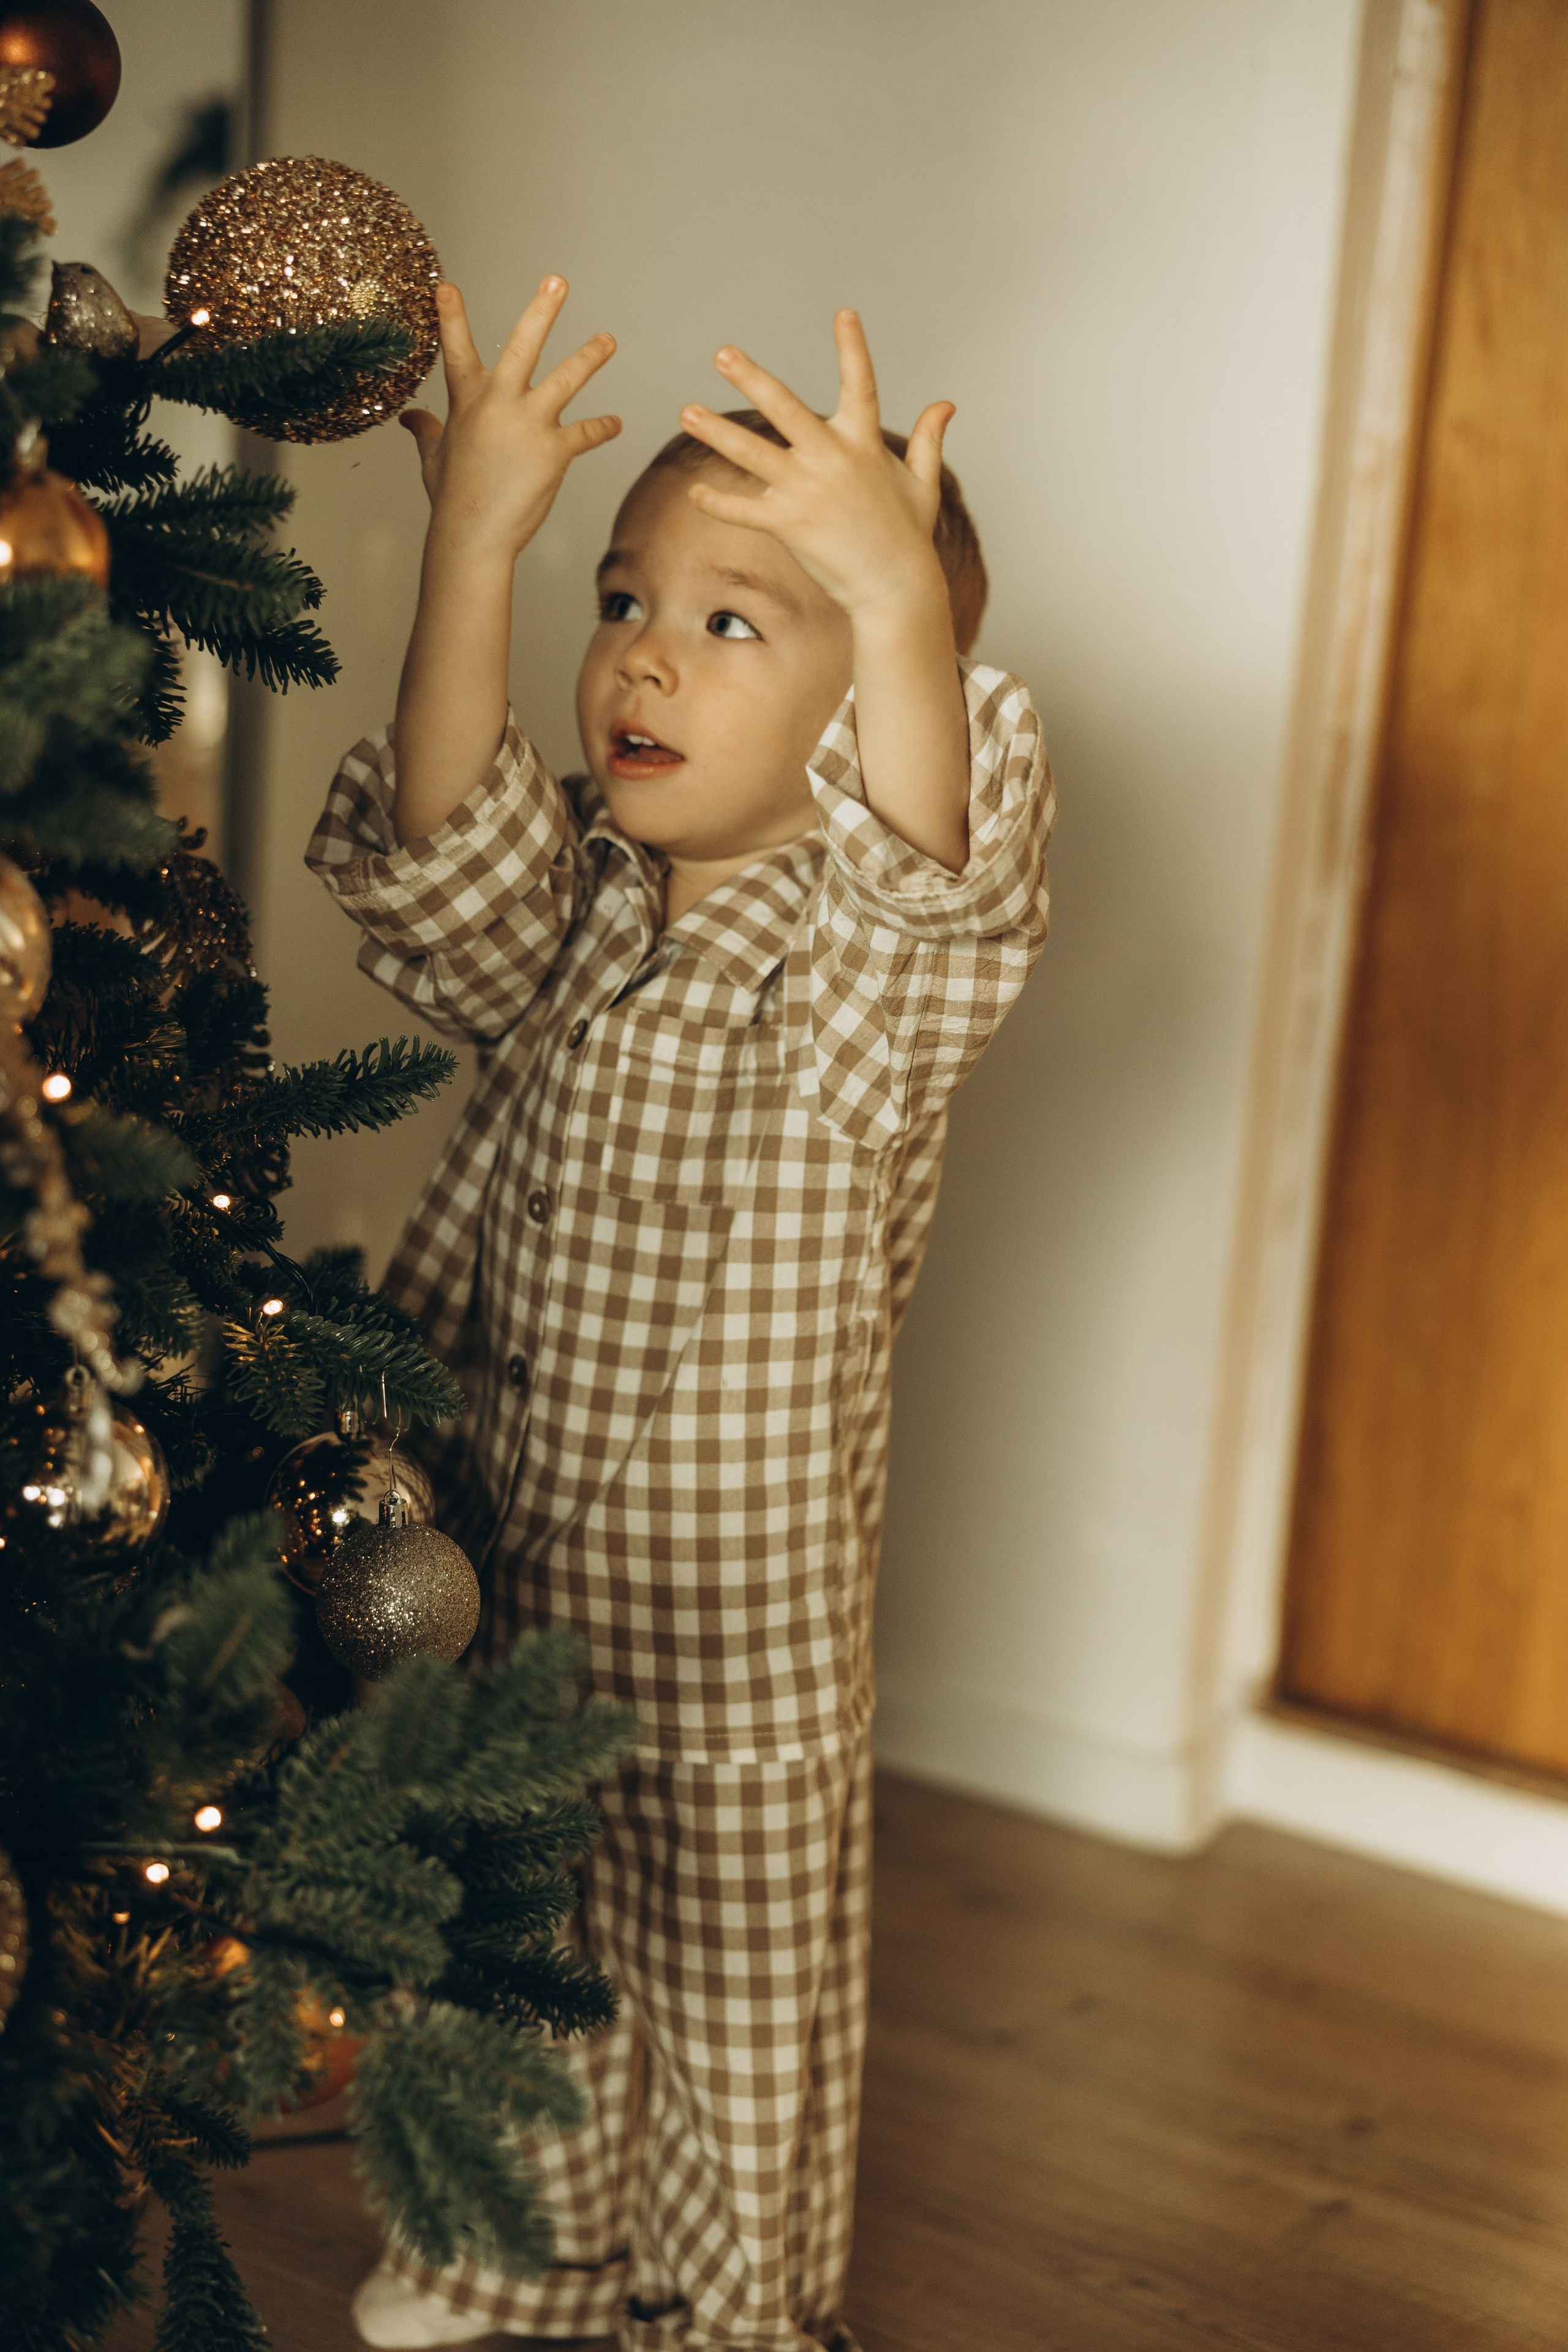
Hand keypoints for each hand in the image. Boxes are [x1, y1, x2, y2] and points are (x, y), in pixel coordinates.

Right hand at [400, 278, 620, 557]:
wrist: (473, 534)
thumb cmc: (451, 498)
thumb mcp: (433, 457)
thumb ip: (426, 430)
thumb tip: (410, 418)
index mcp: (468, 400)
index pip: (456, 348)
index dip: (450, 315)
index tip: (446, 285)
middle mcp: (499, 403)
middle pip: (523, 345)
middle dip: (541, 310)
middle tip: (557, 280)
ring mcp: (529, 423)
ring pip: (566, 379)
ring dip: (590, 357)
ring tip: (607, 339)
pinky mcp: (555, 450)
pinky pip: (586, 432)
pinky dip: (602, 429)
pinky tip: (615, 424)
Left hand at [677, 311, 953, 626]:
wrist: (897, 589)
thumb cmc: (909, 536)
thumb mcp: (923, 483)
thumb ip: (930, 440)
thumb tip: (946, 404)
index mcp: (864, 443)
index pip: (861, 384)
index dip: (853, 348)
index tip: (844, 313)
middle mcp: (832, 459)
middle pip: (785, 408)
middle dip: (751, 378)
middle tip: (722, 354)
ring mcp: (808, 491)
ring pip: (753, 453)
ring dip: (716, 432)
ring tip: (686, 411)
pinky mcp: (790, 525)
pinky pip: (745, 510)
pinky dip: (719, 503)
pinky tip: (695, 493)